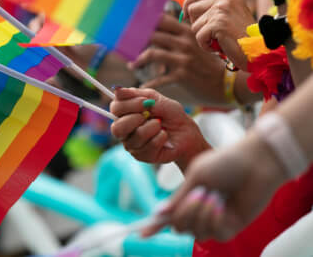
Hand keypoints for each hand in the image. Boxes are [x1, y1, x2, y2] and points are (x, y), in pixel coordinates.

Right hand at [110, 88, 209, 167]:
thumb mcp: (157, 99)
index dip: (128, 105)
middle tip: (152, 116)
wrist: (186, 133)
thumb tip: (117, 89)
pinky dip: (160, 138)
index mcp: (125, 113)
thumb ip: (137, 95)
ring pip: (136, 137)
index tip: (145, 102)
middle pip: (117, 128)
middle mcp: (124, 129)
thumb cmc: (171, 115)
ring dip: (153, 128)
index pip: (115, 108)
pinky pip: (148, 147)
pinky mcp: (141, 156)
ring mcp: (131, 144)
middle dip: (137, 119)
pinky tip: (164, 136)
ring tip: (161, 125)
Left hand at [129, 15, 226, 104]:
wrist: (227, 82)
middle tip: (124, 45)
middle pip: (151, 34)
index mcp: (186, 31)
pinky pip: (159, 79)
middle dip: (134, 40)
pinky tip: (141, 86)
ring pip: (151, 54)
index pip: (160, 19)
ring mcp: (183, 59)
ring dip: (137, 60)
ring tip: (131, 65)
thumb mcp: (198, 41)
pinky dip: (148, 83)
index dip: (142, 20)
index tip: (129, 24)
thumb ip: (180, 32)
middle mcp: (184, 42)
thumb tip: (160, 19)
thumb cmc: (209, 61)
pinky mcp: (182, 76)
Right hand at [144, 132, 287, 240]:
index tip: (141, 233)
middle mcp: (201, 210)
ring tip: (213, 195)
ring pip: (196, 233)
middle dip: (183, 213)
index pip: (170, 215)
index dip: (155, 225)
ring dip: (200, 213)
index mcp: (189, 195)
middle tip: (196, 193)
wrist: (254, 162)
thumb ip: (178, 197)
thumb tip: (160, 213)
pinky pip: (215, 234)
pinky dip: (214, 218)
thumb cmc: (226, 163)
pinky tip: (221, 204)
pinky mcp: (233, 226)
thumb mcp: (196, 177)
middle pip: (179, 227)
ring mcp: (216, 219)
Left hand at [184, 0, 255, 70]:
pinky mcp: (218, 24)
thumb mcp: (228, 19)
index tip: (185, 13)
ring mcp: (222, 11)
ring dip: (203, 37)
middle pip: (192, 8)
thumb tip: (184, 9)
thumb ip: (211, 11)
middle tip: (211, 34)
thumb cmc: (243, 39)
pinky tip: (220, 47)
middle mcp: (226, 0)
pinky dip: (206, 46)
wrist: (258, 52)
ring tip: (220, 41)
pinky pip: (199, 36)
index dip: (189, 1)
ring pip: (194, 25)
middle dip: (196, 24)